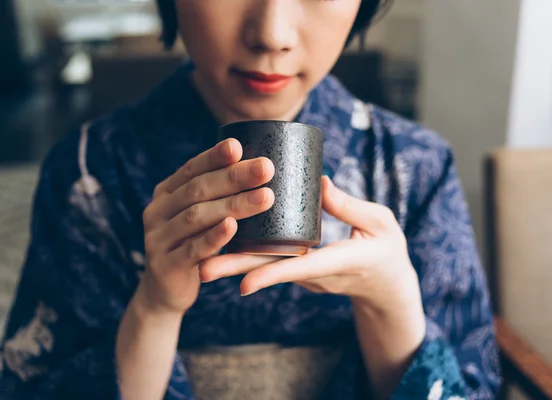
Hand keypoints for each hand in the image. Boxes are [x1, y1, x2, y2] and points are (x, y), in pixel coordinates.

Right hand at [139, 138, 274, 314]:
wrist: (165, 292)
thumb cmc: (193, 246)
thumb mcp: (199, 219)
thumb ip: (215, 197)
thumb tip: (259, 167)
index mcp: (166, 193)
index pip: (191, 169)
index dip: (214, 156)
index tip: (238, 146)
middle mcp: (157, 211)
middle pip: (197, 189)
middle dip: (234, 177)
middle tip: (266, 168)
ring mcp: (157, 239)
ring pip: (196, 217)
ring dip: (233, 205)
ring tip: (265, 197)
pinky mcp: (165, 266)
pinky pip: (192, 249)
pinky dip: (214, 237)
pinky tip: (233, 226)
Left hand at [199, 176, 425, 398]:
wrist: (387, 285)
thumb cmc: (387, 251)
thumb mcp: (380, 224)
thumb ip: (350, 206)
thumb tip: (320, 181)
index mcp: (340, 262)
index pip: (302, 268)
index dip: (272, 273)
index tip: (244, 282)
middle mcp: (316, 272)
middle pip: (271, 271)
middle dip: (236, 271)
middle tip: (201, 271)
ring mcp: (306, 273)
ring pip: (266, 266)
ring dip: (234, 264)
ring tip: (201, 264)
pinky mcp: (300, 269)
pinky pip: (271, 260)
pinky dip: (248, 255)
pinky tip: (222, 245)